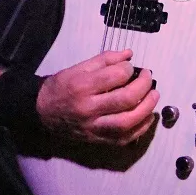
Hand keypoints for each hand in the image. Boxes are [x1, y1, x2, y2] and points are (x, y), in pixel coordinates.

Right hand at [36, 49, 159, 145]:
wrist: (42, 111)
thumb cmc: (60, 87)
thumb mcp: (78, 68)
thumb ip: (105, 60)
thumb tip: (129, 55)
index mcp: (82, 86)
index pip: (114, 76)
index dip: (129, 69)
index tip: (131, 66)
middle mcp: (88, 108)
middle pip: (125, 100)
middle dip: (143, 87)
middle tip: (148, 78)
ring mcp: (94, 127)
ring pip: (128, 122)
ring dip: (147, 108)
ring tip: (154, 96)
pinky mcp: (98, 139)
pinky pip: (125, 138)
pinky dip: (141, 128)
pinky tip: (147, 116)